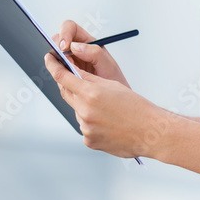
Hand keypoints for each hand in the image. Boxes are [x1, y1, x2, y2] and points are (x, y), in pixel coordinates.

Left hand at [44, 50, 173, 158]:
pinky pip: (84, 126)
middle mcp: (85, 111)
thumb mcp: (112, 85)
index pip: (62, 76)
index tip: (48, 59)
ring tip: (106, 108)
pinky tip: (108, 122)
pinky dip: (91, 122)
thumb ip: (89, 79)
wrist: (150, 132)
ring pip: (77, 111)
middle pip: (66, 93)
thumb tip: (73, 74)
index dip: (52, 65)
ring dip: (84, 106)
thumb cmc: (136, 107)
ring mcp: (86, 128)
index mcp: (91, 93)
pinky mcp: (89, 140)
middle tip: (74, 79)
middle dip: (69, 85)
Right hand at [51, 19, 130, 88]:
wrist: (114, 96)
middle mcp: (77, 48)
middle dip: (57, 46)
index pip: (70, 27)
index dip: (64, 33)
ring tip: (66, 69)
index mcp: (87, 41)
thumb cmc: (113, 79)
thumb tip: (75, 46)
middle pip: (58, 39)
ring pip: (55, 53)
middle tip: (62, 59)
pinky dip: (57, 70)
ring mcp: (70, 60)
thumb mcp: (108, 65)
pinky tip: (66, 77)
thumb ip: (94, 53)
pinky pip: (56, 67)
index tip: (65, 46)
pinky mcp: (66, 71)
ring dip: (56, 59)